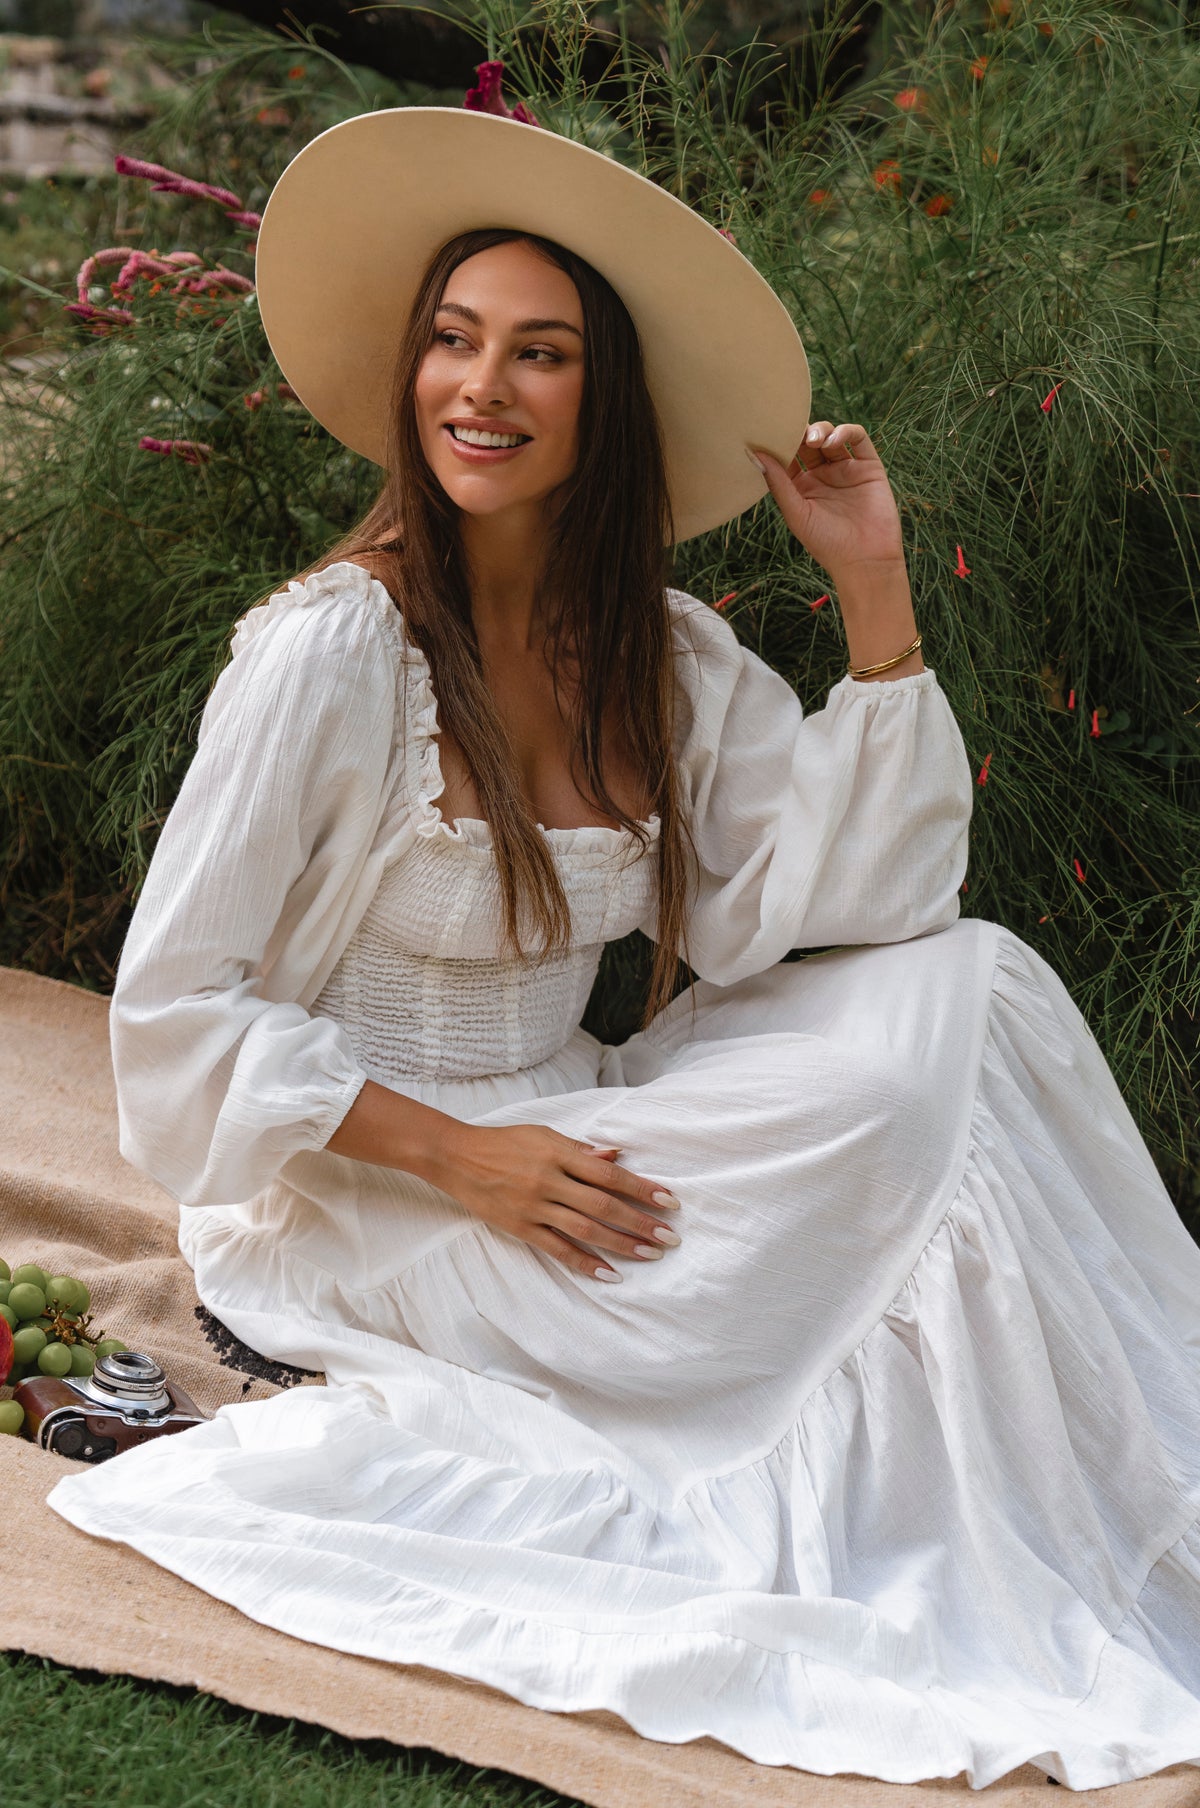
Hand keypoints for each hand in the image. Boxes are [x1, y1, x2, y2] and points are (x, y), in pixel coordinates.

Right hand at [428, 1123, 681, 1282]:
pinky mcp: (520, 1227)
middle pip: (603, 1205)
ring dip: (621, 1244)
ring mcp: (534, 1206)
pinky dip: (584, 1262)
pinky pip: (557, 1249)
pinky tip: (609, 1273)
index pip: (609, 1174)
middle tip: (669, 1236)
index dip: (641, 1188)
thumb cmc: (505, 1141)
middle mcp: (549, 1180)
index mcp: (559, 1153)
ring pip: (585, 1229)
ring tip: (649, 1254)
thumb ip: (580, 1148)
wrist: (456, 1157)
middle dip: (640, 1222)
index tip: (669, 1201)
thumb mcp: (544, 1134)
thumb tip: (616, 1156)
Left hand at [747, 421, 905, 577]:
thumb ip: (777, 482)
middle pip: (808, 441)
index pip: (788, 455)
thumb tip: (753, 453)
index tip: (768, 432)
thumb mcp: (796, 512)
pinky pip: (858, 438)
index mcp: (802, 486)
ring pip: (831, 435)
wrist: (865, 561)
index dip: (779, 442)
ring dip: (821, 430)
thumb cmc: (826, 543)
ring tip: (814, 440)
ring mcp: (846, 469)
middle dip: (799, 432)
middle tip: (792, 431)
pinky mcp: (868, 466)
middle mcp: (823, 475)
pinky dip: (845, 431)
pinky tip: (833, 440)